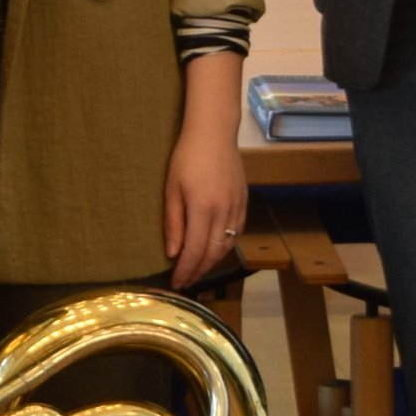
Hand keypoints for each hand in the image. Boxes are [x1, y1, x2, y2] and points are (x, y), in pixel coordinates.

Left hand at [162, 112, 249, 287]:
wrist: (214, 132)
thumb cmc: (186, 157)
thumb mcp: (172, 189)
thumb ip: (174, 223)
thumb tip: (173, 253)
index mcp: (203, 209)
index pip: (195, 251)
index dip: (186, 271)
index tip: (176, 283)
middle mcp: (224, 212)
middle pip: (213, 254)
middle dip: (198, 271)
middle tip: (185, 281)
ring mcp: (237, 207)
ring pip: (227, 246)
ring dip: (212, 261)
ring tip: (197, 268)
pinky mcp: (244, 202)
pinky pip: (236, 232)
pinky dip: (225, 246)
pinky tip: (214, 248)